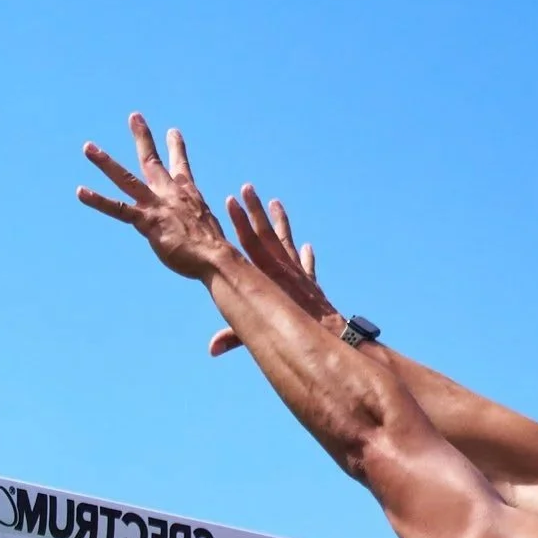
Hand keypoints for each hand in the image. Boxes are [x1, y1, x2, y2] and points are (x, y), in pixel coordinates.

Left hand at [77, 116, 235, 284]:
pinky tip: (81, 192)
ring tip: (88, 148)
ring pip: (126, 178)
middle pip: (152, 160)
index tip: (172, 131)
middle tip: (134, 116)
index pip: (181, 166)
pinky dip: (98, 200)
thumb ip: (195, 224)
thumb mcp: (206, 230)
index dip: (176, 148)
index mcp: (187, 194)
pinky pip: (118, 209)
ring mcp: (156, 205)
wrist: (214, 256)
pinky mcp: (147, 222)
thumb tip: (200, 233)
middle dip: (143, 137)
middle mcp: (170, 193)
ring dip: (105, 162)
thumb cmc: (213, 250)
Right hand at [209, 186, 336, 356]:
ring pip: (285, 241)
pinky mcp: (309, 282)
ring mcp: (297, 271)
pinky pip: (306, 264)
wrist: (325, 332)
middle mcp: (282, 267)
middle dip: (254, 210)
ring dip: (279, 221)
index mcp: (267, 275)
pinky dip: (305, 256)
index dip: (239, 222)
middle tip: (247, 188)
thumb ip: (233, 337)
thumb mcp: (257, 334)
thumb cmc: (289, 333)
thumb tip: (212, 349)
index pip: (249, 242)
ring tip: (275, 202)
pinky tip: (306, 246)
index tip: (230, 201)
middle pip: (266, 233)